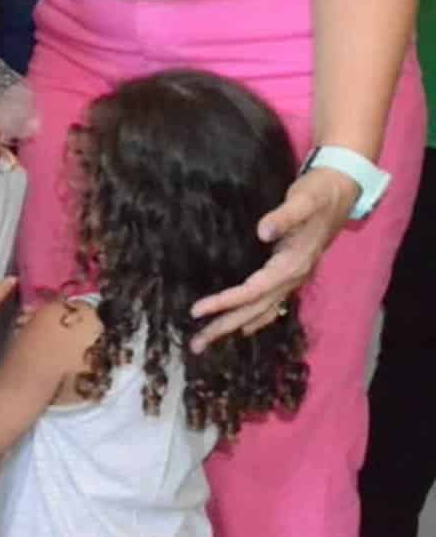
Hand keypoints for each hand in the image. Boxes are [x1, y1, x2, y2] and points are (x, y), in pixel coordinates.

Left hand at [188, 167, 356, 352]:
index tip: (197, 311)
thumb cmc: (318, 194)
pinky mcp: (291, 274)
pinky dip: (254, 318)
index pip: (253, 291)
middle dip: (224, 326)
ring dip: (235, 327)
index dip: (225, 302)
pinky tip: (242, 327)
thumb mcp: (303, 199)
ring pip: (261, 310)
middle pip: (254, 309)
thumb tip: (263, 232)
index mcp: (292, 264)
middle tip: (195, 344)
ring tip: (208, 340)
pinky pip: (271, 304)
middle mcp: (293, 277)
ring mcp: (293, 278)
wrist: (342, 192)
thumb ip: (284, 216)